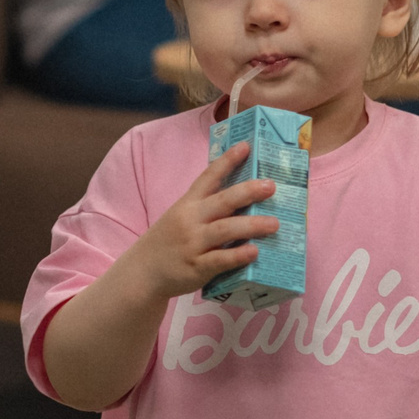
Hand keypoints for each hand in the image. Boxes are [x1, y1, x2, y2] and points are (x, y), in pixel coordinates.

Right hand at [117, 143, 278, 301]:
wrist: (144, 271)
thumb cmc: (169, 241)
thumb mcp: (181, 216)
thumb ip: (206, 207)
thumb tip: (245, 197)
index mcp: (188, 204)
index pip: (208, 177)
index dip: (227, 161)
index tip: (246, 146)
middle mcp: (190, 220)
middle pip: (222, 201)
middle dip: (248, 192)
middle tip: (271, 186)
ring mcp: (193, 244)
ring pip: (225, 229)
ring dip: (252, 225)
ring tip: (274, 223)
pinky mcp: (196, 267)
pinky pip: (220, 260)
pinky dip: (238, 255)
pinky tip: (255, 252)